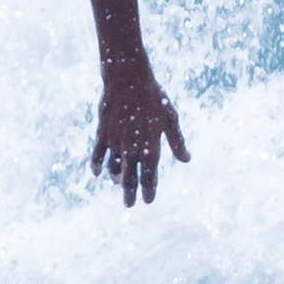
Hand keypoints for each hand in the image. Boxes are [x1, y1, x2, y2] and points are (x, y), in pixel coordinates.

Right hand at [93, 62, 190, 204]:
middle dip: (130, 193)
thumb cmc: (153, 97)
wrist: (127, 79)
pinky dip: (97, 166)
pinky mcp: (102, 134)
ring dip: (116, 179)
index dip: (149, 191)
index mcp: (151, 147)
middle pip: (130, 179)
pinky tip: (98, 173)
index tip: (148, 201)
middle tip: (130, 204)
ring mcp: (115, 143)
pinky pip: (98, 155)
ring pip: (113, 169)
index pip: (150, 177)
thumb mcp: (170, 119)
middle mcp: (132, 149)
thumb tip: (186, 160)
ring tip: (118, 183)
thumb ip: (177, 142)